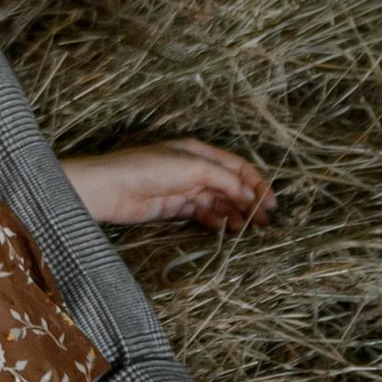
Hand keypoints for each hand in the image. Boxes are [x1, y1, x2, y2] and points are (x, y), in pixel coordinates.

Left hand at [60, 138, 275, 231]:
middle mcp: (192, 167)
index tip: (272, 205)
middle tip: (263, 223)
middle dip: (248, 202)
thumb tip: (249, 194)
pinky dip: (215, 220)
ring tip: (246, 230)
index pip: (237, 167)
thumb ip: (223, 180)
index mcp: (199, 151)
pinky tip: (224, 229)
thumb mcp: (192, 168)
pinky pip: (200, 213)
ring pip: (217, 200)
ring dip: (234, 213)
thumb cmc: (149, 170)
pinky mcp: (172, 207)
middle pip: (229, 184)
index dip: (257, 184)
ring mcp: (182, 188)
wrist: (110, 189)